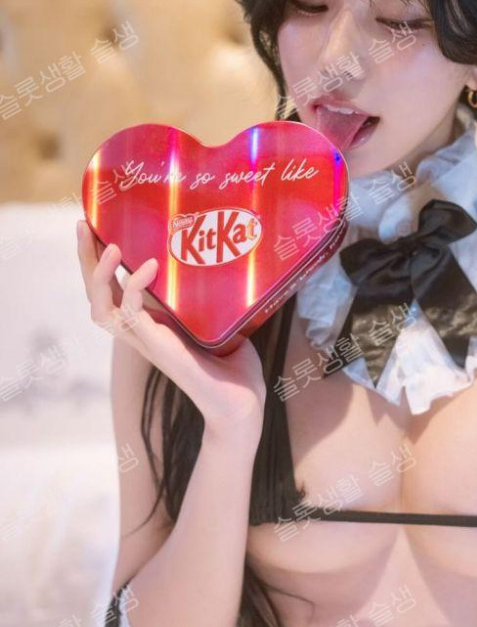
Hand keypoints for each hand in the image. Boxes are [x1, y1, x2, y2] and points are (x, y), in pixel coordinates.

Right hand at [76, 220, 266, 438]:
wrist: (243, 402)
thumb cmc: (234, 364)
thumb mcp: (216, 319)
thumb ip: (208, 293)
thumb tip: (223, 253)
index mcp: (147, 324)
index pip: (109, 289)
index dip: (97, 260)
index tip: (95, 225)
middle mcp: (139, 332)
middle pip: (94, 294)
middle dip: (84, 258)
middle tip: (83, 224)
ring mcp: (146, 341)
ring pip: (100, 307)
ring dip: (99, 274)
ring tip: (111, 245)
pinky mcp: (158, 348)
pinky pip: (132, 315)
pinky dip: (134, 287)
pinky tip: (150, 266)